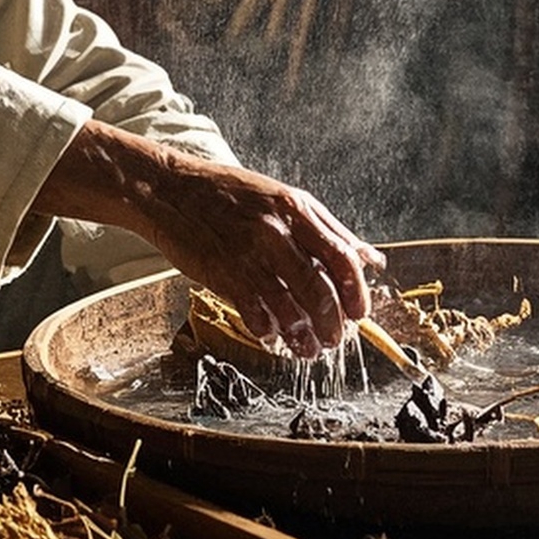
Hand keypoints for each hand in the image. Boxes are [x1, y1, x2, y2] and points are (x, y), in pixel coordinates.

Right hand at [36, 123, 385, 357]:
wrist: (168, 189)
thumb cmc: (228, 193)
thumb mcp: (283, 197)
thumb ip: (328, 228)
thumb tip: (371, 258)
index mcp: (295, 208)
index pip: (341, 256)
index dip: (356, 292)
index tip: (360, 314)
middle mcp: (275, 230)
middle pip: (319, 289)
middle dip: (332, 323)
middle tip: (335, 340)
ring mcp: (247, 253)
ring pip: (289, 306)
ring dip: (303, 335)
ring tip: (309, 349)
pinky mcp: (222, 273)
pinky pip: (254, 312)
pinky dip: (269, 331)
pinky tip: (273, 337)